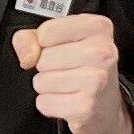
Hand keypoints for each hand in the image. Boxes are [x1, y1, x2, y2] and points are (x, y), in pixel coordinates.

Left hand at [13, 12, 133, 133]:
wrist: (106, 102)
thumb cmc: (83, 66)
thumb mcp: (60, 39)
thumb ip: (31, 37)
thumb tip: (27, 56)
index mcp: (97, 27)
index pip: (46, 32)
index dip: (44, 43)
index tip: (59, 48)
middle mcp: (101, 52)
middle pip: (42, 59)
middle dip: (46, 66)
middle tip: (66, 69)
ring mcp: (96, 80)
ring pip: (41, 81)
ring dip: (47, 86)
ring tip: (67, 83)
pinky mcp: (86, 106)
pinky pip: (44, 103)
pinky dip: (49, 104)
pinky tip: (67, 98)